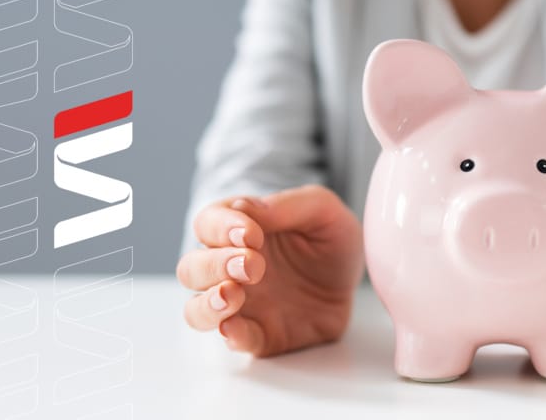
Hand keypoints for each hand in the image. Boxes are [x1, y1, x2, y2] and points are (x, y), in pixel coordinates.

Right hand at [175, 185, 364, 356]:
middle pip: (191, 269)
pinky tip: (236, 329)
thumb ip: (287, 205)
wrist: (354, 277)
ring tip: (232, 295)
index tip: (251, 234)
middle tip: (252, 264)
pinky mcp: (260, 334)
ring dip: (207, 304)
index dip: (221, 227)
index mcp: (237, 231)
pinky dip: (232, 335)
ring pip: (196, 310)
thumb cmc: (330, 237)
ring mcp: (242, 305)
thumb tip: (245, 209)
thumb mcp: (322, 209)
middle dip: (215, 265)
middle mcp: (229, 269)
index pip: (207, 224)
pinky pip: (234, 339)